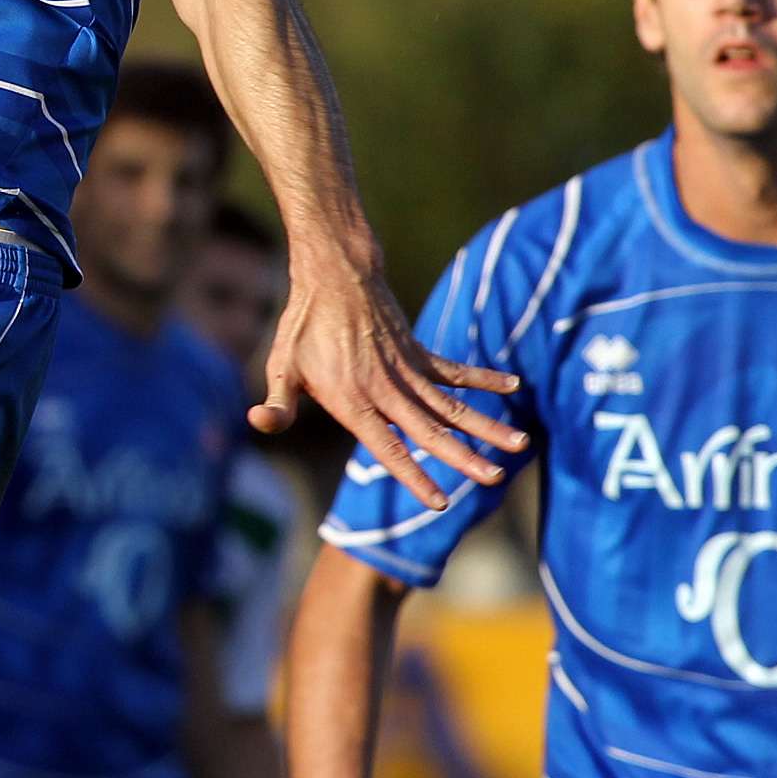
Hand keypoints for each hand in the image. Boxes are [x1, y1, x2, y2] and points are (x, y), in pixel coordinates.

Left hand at [251, 263, 522, 511]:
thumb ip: (277, 406)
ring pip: (450, 403)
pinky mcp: (418, 351)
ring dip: (484, 424)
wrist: (333, 274)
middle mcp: (385, 387)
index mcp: (353, 400)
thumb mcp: (282, 368)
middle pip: (429, 428)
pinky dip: (483, 379)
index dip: (414, 475)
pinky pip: (455, 370)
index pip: (387, 447)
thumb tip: (257, 424)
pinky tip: (512, 388)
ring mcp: (406, 368)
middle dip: (463, 457)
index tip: (439, 502)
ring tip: (519, 444)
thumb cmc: (302, 327)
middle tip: (493, 478)